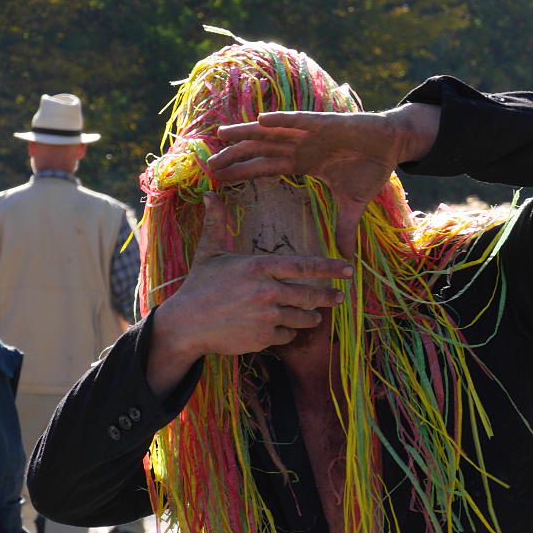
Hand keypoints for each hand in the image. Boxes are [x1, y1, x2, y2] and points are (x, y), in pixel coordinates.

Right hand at [147, 192, 352, 397]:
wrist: (185, 324)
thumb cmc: (199, 286)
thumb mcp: (209, 252)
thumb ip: (217, 223)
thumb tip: (211, 194)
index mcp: (259, 266)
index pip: (303, 266)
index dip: (329, 268)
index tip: (348, 270)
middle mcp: (267, 291)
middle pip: (310, 295)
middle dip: (328, 297)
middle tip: (339, 298)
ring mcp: (266, 316)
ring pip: (302, 318)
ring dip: (309, 318)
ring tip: (312, 316)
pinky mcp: (263, 338)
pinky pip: (287, 336)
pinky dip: (287, 333)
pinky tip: (280, 329)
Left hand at [208, 103, 439, 223]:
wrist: (391, 146)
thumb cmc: (369, 170)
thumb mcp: (352, 205)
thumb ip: (344, 229)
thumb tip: (346, 260)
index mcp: (302, 163)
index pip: (264, 167)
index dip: (242, 172)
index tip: (218, 179)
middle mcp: (300, 146)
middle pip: (259, 150)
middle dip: (235, 155)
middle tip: (208, 162)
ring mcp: (310, 133)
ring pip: (271, 132)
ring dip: (246, 132)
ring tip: (221, 133)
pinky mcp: (325, 123)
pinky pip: (299, 120)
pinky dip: (281, 119)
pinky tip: (260, 120)